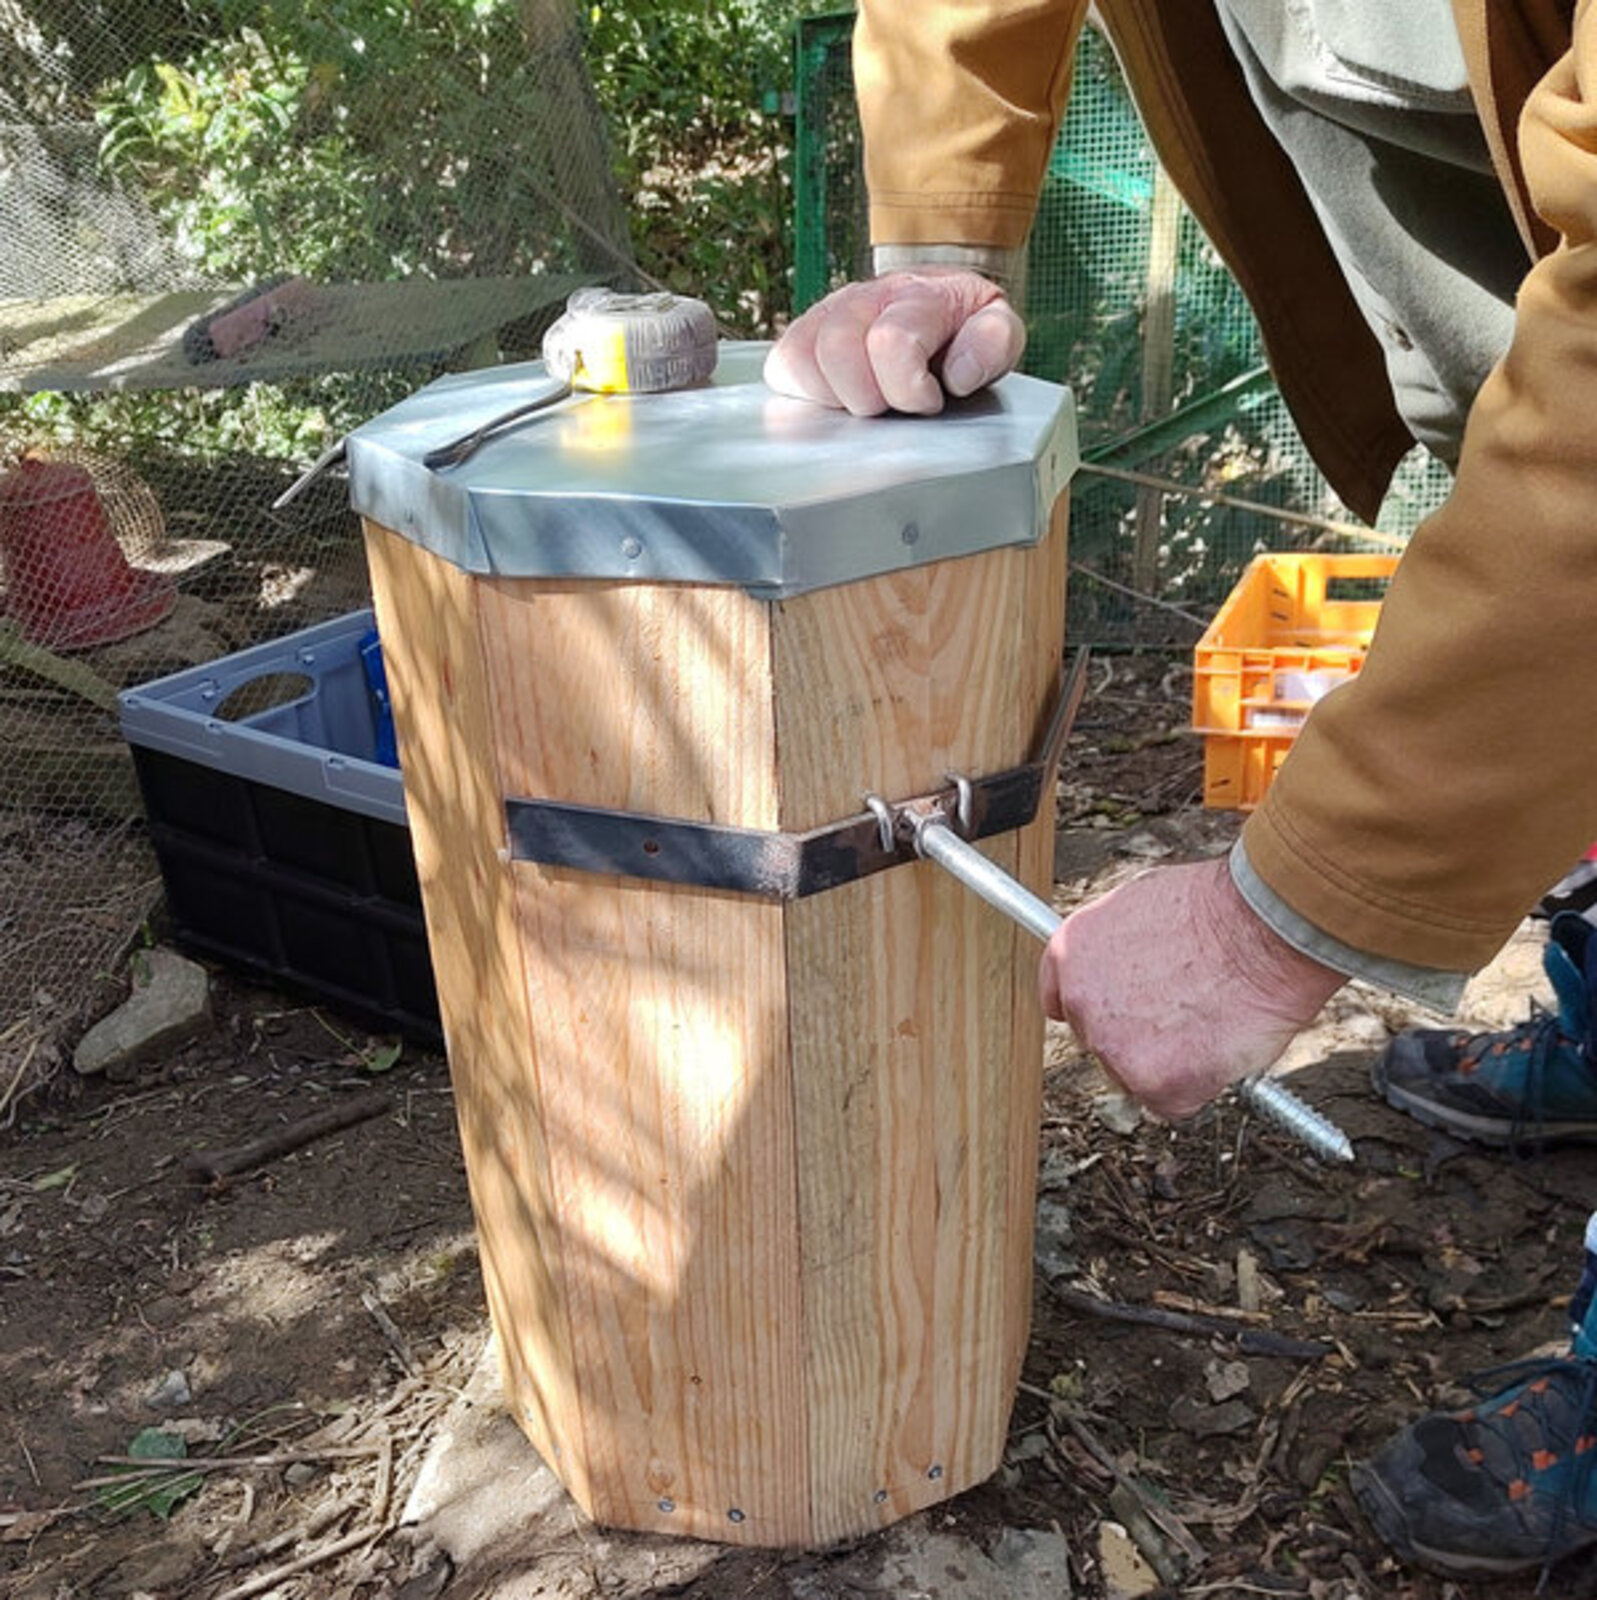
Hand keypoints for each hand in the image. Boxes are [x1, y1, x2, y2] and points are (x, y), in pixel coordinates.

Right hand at [763, 268, 1026, 414]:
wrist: (935, 301)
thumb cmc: (961, 328)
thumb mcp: (997, 329)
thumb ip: (993, 344)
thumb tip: (958, 372)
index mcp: (917, 295)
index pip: (891, 342)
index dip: (909, 390)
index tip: (929, 400)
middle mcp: (865, 296)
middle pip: (838, 348)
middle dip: (869, 397)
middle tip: (892, 406)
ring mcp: (827, 313)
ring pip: (802, 357)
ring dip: (836, 396)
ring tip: (867, 402)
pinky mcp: (800, 335)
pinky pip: (782, 366)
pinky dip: (806, 392)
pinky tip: (838, 397)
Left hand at [1039, 857, 1344, 1119]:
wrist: (1262, 929)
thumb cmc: (1218, 907)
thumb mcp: (1141, 903)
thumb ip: (1117, 946)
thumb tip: (1126, 968)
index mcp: (1071, 953)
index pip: (1060, 999)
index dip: (1097, 1009)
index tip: (1117, 1015)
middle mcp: (1080, 1002)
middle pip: (1101, 1042)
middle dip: (1139, 1037)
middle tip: (1186, 1014)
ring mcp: (1113, 1046)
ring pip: (1135, 1075)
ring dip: (1169, 1064)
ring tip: (1210, 1020)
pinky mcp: (1153, 1082)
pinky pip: (1173, 1102)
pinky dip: (1199, 1086)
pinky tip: (1220, 1046)